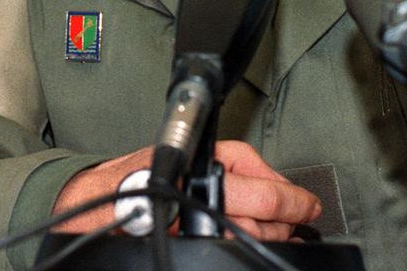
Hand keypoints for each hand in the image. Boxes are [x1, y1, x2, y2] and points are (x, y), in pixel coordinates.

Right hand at [52, 140, 322, 241]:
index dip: (297, 201)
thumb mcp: (194, 156)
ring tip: (272, 228)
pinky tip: (241, 238)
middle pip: (265, 216)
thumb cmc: (142, 175)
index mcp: (205, 168)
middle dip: (284, 219)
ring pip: (249, 235)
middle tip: (296, 216)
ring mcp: (194, 222)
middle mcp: (201, 195)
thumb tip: (278, 186)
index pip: (267, 190)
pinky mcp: (187, 241)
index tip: (310, 205)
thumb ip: (238, 165)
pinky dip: (237, 244)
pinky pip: (223, 248)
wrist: (96, 202)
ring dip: (265, 234)